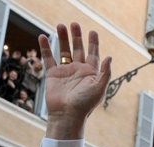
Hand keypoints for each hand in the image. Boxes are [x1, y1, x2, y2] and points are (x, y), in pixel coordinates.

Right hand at [38, 22, 111, 139]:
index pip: (93, 53)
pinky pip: (49, 58)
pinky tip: (44, 37)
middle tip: (74, 24)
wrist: (67, 115)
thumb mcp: (99, 88)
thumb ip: (105, 73)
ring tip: (60, 25)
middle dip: (77, 36)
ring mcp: (66, 71)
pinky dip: (46, 48)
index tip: (92, 31)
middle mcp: (79, 70)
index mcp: (91, 73)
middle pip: (78, 49)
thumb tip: (109, 57)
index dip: (93, 42)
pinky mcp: (53, 74)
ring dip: (63, 38)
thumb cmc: (85, 104)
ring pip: (64, 51)